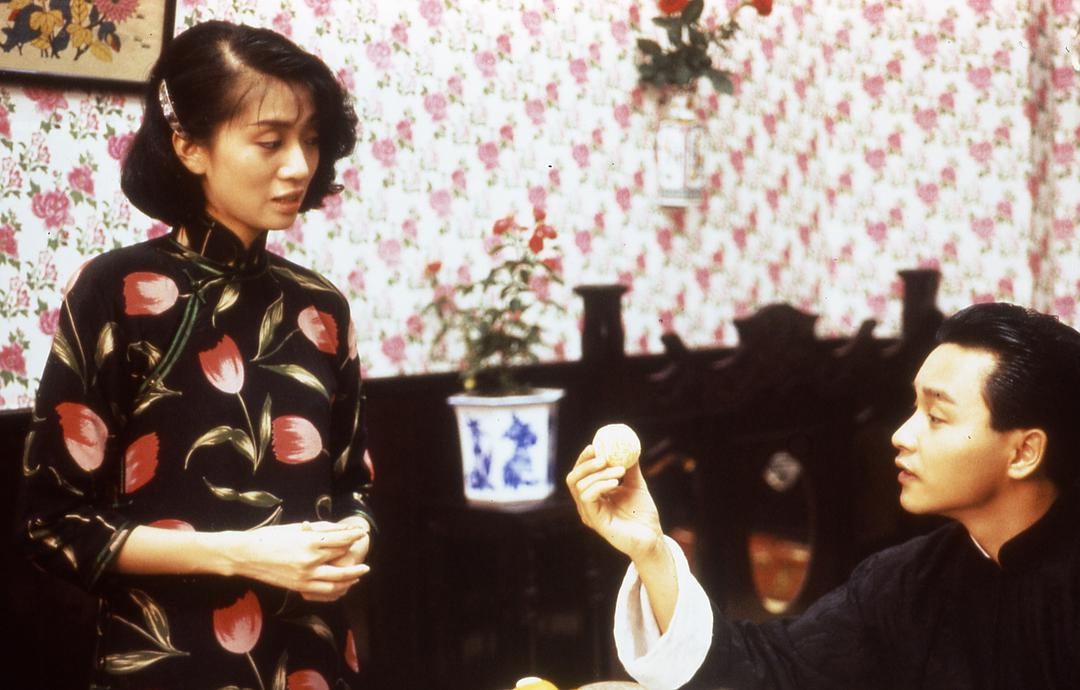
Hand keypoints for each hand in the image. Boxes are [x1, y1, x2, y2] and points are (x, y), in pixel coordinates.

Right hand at [229, 521, 368, 601]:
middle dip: (355, 554)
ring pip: (337, 580)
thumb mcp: (295, 529)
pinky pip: (324, 592)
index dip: (353, 537)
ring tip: (361, 572)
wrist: (246, 555)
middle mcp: (311, 561)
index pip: (340, 540)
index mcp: (310, 542)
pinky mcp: (299, 587)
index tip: (362, 533)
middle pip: (341, 558)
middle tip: (364, 550)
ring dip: (352, 576)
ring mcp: (305, 576)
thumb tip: (338, 530)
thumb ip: (318, 530)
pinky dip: (338, 589)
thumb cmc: (269, 537)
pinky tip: (344, 585)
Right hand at [566, 445, 664, 562]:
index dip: (584, 459)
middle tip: (602, 456)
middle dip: (585, 464)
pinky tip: (616, 482)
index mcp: (593, 494)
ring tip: (620, 471)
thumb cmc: (642, 513)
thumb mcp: (635, 485)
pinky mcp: (595, 521)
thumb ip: (630, 468)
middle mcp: (587, 504)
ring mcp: (589, 513)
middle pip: (573, 478)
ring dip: (600, 474)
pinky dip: (600, 485)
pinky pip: (588, 497)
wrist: (652, 536)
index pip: (580, 474)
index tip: (595, 445)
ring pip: (581, 486)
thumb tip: (628, 447)